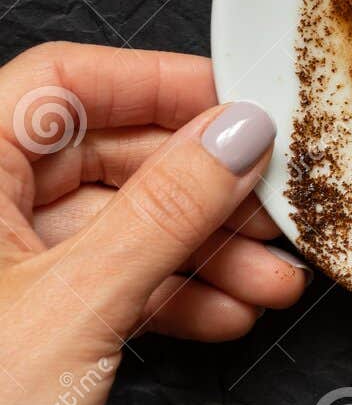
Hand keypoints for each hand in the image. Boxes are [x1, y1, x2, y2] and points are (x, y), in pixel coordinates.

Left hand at [0, 42, 309, 404]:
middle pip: (108, 158)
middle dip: (205, 192)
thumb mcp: (74, 305)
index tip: (245, 108)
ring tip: (270, 280)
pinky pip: (106, 282)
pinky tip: (224, 313)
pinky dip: (170, 296)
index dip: (162, 86)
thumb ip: (166, 212)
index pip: (70, 83)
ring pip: (117, 227)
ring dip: (204, 253)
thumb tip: (236, 136)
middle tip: (274, 207)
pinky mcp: (18, 321)